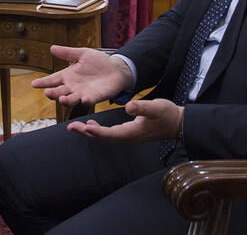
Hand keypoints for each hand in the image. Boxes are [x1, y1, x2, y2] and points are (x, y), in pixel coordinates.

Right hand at [30, 45, 133, 107]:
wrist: (116, 69)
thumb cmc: (98, 62)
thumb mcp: (82, 54)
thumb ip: (67, 53)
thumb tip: (51, 48)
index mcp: (68, 75)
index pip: (53, 79)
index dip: (43, 82)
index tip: (33, 84)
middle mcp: (73, 86)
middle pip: (59, 92)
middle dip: (53, 94)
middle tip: (47, 93)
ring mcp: (83, 93)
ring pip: (71, 99)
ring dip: (66, 100)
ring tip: (61, 99)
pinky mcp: (94, 97)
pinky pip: (89, 100)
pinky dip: (85, 101)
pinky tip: (84, 99)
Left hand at [67, 99, 183, 144]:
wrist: (176, 123)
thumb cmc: (167, 114)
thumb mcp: (156, 107)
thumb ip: (142, 107)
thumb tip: (128, 107)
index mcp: (132, 132)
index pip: (111, 134)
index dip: (97, 132)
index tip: (84, 126)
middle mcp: (128, 137)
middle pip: (103, 139)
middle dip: (86, 134)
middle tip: (70, 127)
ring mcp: (127, 137)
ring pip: (104, 138)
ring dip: (88, 133)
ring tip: (74, 127)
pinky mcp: (127, 133)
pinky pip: (108, 135)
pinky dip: (96, 132)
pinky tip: (89, 126)